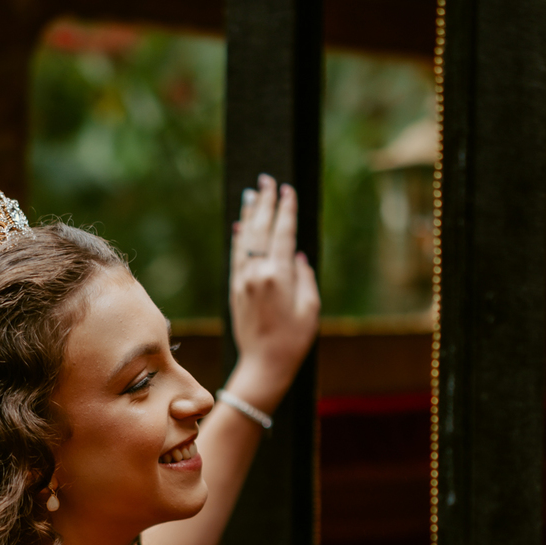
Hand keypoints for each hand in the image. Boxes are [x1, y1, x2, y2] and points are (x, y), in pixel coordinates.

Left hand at [229, 175, 319, 414]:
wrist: (264, 364)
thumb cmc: (294, 339)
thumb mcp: (310, 308)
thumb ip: (304, 277)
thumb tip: (295, 254)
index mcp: (278, 276)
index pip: (282, 233)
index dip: (285, 210)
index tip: (287, 190)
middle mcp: (257, 274)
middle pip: (260, 230)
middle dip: (264, 203)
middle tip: (266, 180)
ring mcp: (243, 281)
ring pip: (245, 240)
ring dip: (249, 215)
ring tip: (252, 194)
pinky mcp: (235, 290)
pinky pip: (236, 256)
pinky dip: (239, 239)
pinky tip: (240, 226)